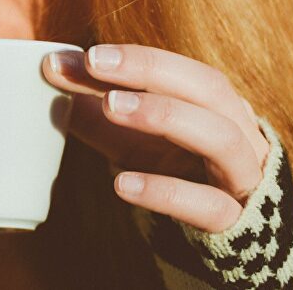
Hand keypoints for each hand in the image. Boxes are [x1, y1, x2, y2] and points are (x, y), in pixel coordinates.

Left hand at [42, 44, 270, 232]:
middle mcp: (239, 133)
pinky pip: (207, 205)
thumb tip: (51, 66)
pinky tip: (121, 183)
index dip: (137, 58)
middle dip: (151, 70)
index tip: (88, 55)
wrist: (218, 238)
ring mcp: (241, 178)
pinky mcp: (234, 222)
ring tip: (110, 106)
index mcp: (216, 106)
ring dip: (164, 115)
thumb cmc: (169, 172)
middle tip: (94, 63)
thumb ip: (91, 105)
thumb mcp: (128, 137)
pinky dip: (165, 191)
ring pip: (220, 138)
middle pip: (209, 88)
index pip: (181, 70)